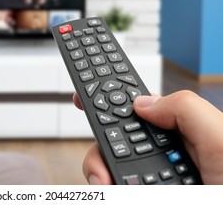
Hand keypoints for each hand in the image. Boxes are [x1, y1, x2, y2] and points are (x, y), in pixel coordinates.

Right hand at [73, 90, 222, 184]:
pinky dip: (108, 189)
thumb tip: (142, 103)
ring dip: (101, 178)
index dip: (107, 102)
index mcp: (178, 134)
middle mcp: (161, 156)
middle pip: (111, 143)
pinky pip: (115, 188)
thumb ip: (182, 108)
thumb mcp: (220, 137)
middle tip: (103, 174)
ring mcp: (152, 181)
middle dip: (99, 154)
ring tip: (112, 188)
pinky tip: (115, 191)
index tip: (80, 98)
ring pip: (106, 170)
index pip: (134, 112)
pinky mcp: (143, 191)